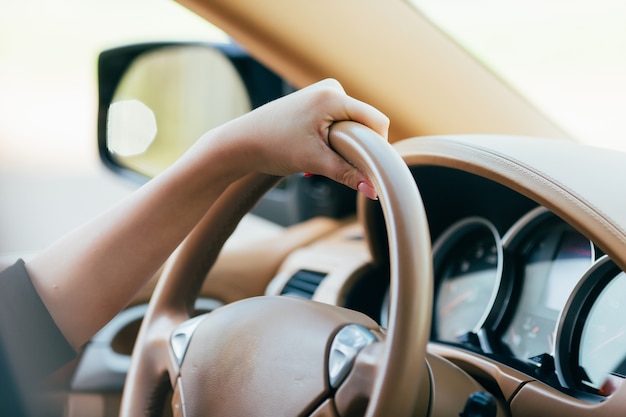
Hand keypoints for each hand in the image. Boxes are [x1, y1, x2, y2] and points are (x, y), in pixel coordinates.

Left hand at [206, 79, 389, 198]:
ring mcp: (322, 93)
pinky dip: (333, 139)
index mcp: (333, 96)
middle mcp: (331, 88)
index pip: (377, 121)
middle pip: (365, 123)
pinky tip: (314, 149)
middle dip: (356, 147)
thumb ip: (347, 174)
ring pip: (352, 124)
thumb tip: (373, 191)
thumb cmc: (273, 146)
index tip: (367, 167)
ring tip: (318, 156)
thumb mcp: (314, 162)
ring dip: (343, 145)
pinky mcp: (315, 101)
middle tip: (332, 163)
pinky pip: (339, 122)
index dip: (378, 147)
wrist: (241, 142)